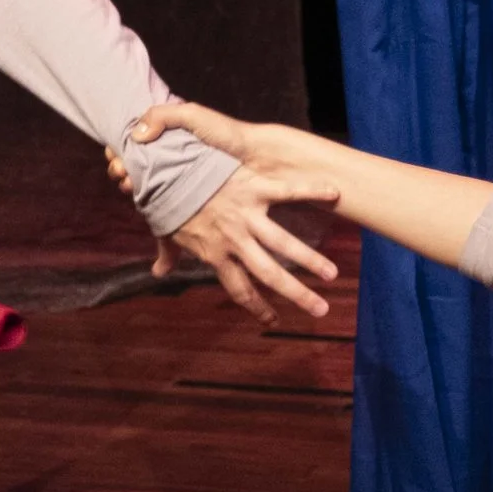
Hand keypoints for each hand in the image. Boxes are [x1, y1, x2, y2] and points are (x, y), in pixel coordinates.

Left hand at [110, 102, 339, 322]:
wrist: (163, 170)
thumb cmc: (164, 201)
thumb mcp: (165, 233)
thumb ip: (167, 255)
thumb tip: (158, 272)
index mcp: (215, 254)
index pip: (240, 289)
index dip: (257, 308)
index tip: (273, 321)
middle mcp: (234, 240)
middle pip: (269, 274)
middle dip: (296, 294)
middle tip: (320, 310)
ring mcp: (245, 215)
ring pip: (283, 243)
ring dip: (309, 260)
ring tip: (332, 274)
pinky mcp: (252, 187)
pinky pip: (287, 191)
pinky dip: (311, 190)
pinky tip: (334, 193)